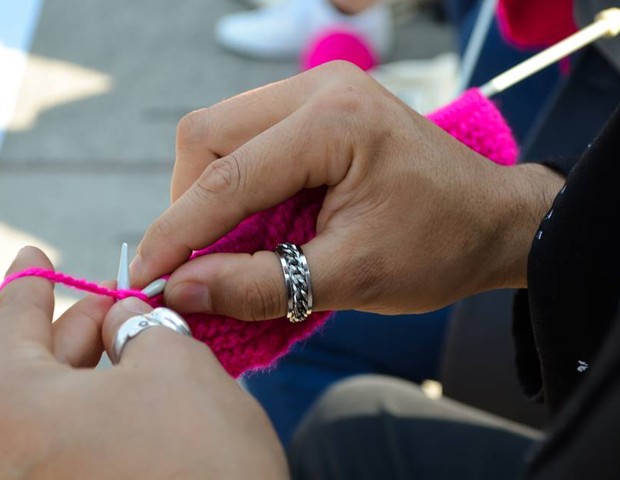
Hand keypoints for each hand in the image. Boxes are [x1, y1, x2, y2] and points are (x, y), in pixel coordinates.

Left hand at [0, 247, 287, 478]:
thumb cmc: (200, 452)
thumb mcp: (172, 360)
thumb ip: (138, 324)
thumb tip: (123, 313)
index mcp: (15, 412)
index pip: (8, 326)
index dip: (26, 283)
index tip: (33, 254)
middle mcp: (11, 457)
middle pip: (29, 367)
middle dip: (75, 324)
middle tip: (112, 299)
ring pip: (53, 403)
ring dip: (90, 362)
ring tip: (130, 335)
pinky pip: (69, 436)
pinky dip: (96, 401)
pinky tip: (131, 381)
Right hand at [131, 61, 563, 318]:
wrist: (491, 220)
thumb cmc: (438, 247)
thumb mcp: (351, 277)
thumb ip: (262, 284)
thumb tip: (182, 289)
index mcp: (334, 122)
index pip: (227, 177)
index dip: (177, 232)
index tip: (146, 276)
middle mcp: (320, 88)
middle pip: (208, 135)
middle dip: (188, 204)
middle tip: (194, 262)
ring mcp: (318, 89)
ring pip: (221, 132)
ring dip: (207, 191)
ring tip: (221, 245)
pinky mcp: (318, 105)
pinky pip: (248, 135)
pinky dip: (234, 179)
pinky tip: (247, 218)